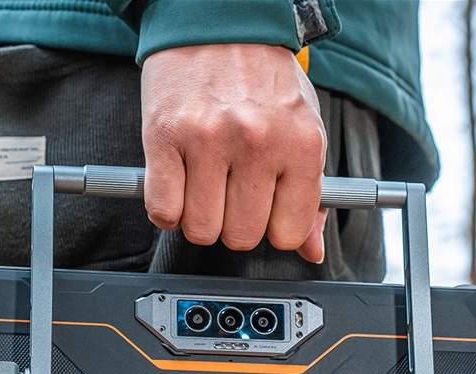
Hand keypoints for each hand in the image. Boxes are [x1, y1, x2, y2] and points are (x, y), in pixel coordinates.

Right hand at [141, 44, 327, 262]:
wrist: (220, 22)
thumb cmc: (264, 78)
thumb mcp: (303, 129)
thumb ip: (311, 194)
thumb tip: (312, 249)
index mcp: (301, 144)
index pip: (288, 232)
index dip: (274, 229)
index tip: (265, 211)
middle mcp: (258, 142)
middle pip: (242, 236)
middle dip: (234, 224)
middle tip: (231, 194)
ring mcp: (209, 139)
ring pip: (200, 229)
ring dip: (199, 218)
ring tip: (204, 187)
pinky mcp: (165, 135)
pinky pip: (163, 210)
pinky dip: (167, 209)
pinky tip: (178, 186)